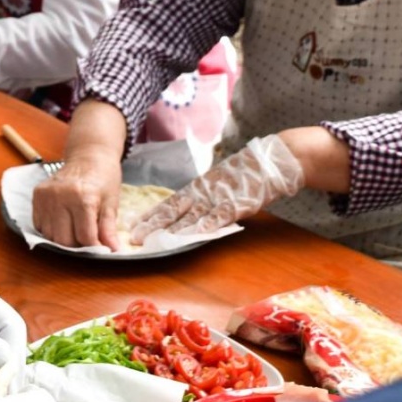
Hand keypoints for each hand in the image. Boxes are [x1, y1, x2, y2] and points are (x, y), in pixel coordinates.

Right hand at [31, 146, 123, 248]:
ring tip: (75, 228)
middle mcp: (60, 196)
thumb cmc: (104, 178)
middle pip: (64, 240)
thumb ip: (109, 228)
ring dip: (63, 239)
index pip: (85, 237)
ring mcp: (46, 196)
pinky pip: (40, 225)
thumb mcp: (111, 203)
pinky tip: (63, 221)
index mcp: (83, 197)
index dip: (95, 247)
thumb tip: (113, 250)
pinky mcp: (37, 195)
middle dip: (78, 245)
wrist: (88, 156)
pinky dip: (51, 229)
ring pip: (50, 236)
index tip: (100, 247)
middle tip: (88, 238)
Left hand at [130, 134, 303, 243]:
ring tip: (157, 238)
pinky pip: (220, 216)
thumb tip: (183, 213)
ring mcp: (219, 198)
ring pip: (192, 215)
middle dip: (153, 224)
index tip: (133, 225)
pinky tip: (195, 233)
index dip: (151, 215)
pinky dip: (208, 224)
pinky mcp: (237, 204)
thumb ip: (201, 198)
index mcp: (197, 188)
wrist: (268, 162)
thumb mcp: (216, 184)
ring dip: (174, 229)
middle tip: (135, 236)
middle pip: (174, 210)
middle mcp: (203, 193)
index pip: (169, 204)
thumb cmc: (242, 175)